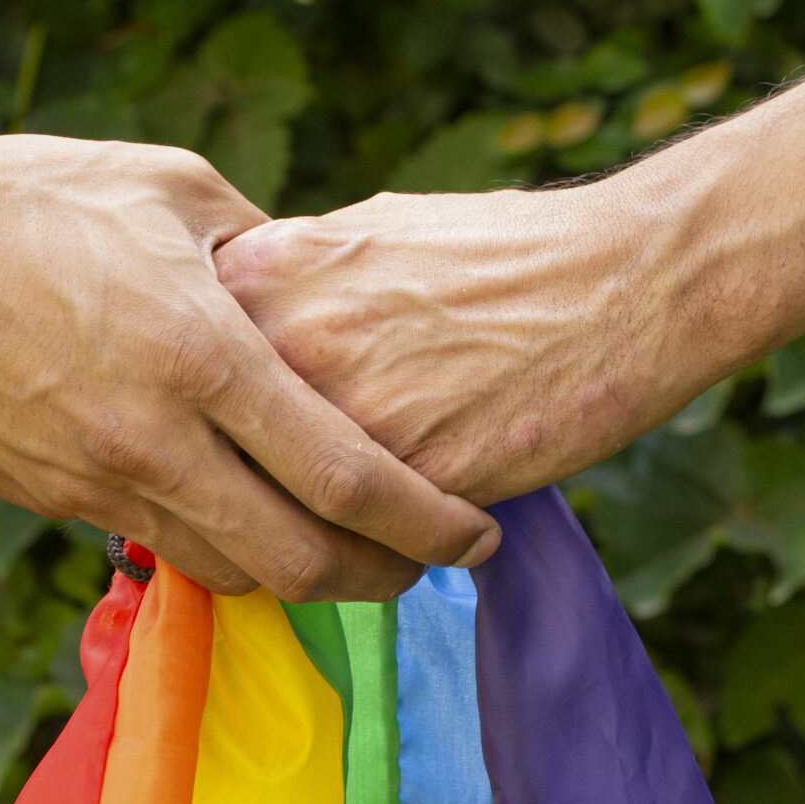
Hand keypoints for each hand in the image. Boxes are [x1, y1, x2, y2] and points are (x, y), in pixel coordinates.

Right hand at [0, 128, 502, 600]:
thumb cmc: (23, 192)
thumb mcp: (168, 193)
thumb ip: (264, 259)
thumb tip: (324, 305)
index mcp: (204, 352)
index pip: (350, 477)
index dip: (429, 526)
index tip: (476, 541)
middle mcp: (157, 438)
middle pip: (301, 564)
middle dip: (380, 583)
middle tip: (422, 574)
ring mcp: (97, 483)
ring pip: (231, 575)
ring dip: (298, 579)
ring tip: (343, 555)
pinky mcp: (50, 503)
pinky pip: (160, 550)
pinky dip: (219, 553)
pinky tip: (247, 529)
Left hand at [219, 0, 804, 510]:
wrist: (625, 287)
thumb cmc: (505, 259)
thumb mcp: (372, 235)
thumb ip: (293, 287)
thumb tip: (238, 329)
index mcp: (265, 274)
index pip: (179, 380)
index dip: (197, 434)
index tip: (216, 461)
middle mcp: (282, 341)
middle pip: (208, 462)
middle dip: (224, 505)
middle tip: (248, 527)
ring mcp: (337, 414)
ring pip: (271, 519)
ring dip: (288, 553)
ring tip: (322, 557)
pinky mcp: (400, 481)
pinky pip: (346, 551)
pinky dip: (357, 569)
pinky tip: (387, 562)